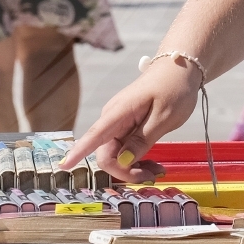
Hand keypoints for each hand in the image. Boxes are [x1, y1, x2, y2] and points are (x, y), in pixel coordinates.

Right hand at [59, 58, 202, 182]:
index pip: (94, 137)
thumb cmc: (174, 88)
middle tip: (154, 174)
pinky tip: (153, 163)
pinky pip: (125, 150)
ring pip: (117, 156)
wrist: (179, 68)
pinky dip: (137, 160)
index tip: (64, 166)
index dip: (78, 153)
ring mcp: (118, 124)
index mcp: (118, 113)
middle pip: (107, 155)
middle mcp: (113, 120)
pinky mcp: (126, 128)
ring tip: (158, 169)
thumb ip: (142, 140)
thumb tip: (122, 161)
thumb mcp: (164, 117)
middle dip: (126, 171)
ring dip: (134, 167)